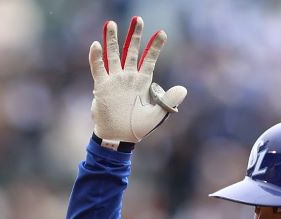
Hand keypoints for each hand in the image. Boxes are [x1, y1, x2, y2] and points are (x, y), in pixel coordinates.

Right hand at [88, 17, 186, 146]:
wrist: (117, 137)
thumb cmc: (136, 128)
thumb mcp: (156, 116)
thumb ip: (168, 102)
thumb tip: (183, 89)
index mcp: (142, 82)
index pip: (150, 60)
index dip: (155, 46)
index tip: (162, 32)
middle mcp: (128, 77)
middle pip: (131, 52)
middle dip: (134, 36)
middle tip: (137, 19)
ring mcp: (114, 80)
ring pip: (113, 55)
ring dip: (112, 40)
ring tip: (111, 23)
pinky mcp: (102, 86)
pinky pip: (98, 68)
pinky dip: (96, 57)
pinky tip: (96, 45)